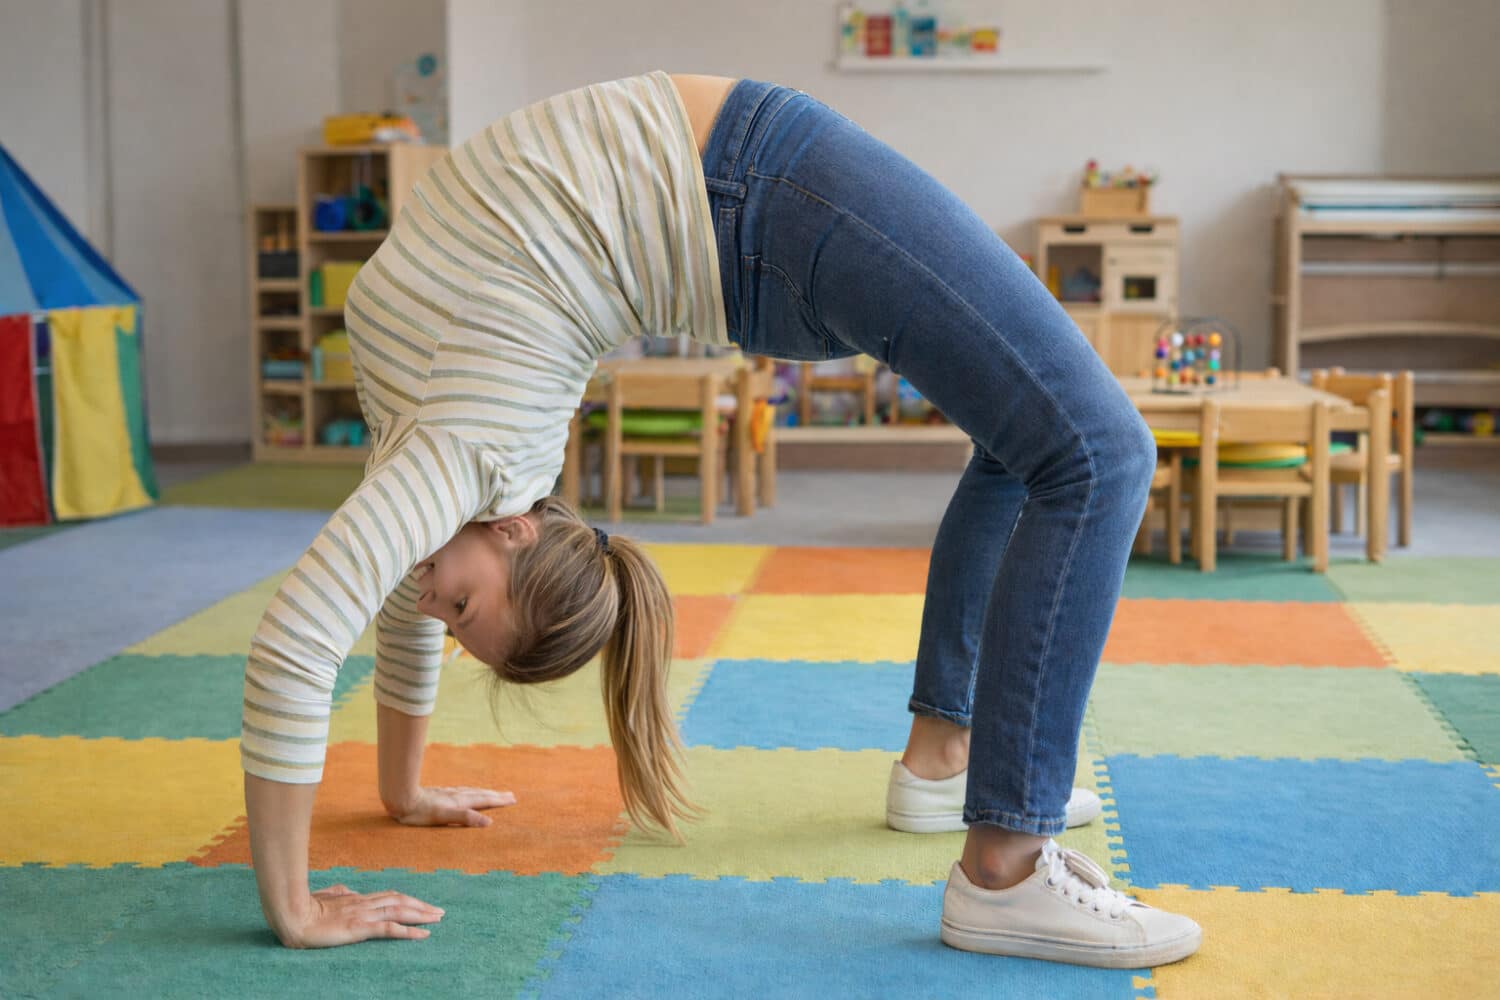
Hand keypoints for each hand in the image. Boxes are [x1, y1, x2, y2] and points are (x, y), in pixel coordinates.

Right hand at [277, 884, 443, 948]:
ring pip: (400, 912)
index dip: (407, 899)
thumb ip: (337, 893)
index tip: (421, 904)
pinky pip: (389, 929)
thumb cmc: (304, 908)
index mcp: (357, 899)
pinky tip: (422, 934)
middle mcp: (364, 904)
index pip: (389, 896)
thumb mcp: (324, 898)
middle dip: (422, 906)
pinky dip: (408, 931)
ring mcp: (363, 915)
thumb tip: (347, 890)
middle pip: (400, 902)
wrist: (292, 915)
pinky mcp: (359, 928)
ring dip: (421, 915)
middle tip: (440, 911)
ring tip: (437, 919)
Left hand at [385, 785, 515, 826]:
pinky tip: (468, 793)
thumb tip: (488, 822)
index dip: (499, 801)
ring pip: (473, 792)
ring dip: (486, 792)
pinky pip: (463, 792)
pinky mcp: (441, 794)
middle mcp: (457, 795)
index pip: (484, 801)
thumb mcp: (443, 818)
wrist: (402, 798)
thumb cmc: (420, 812)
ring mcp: (449, 794)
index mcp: (460, 802)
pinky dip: (472, 792)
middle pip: (481, 794)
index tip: (513, 800)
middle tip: (511, 795)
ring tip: (495, 793)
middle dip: (496, 795)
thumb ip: (465, 818)